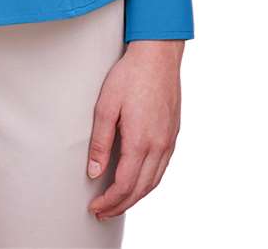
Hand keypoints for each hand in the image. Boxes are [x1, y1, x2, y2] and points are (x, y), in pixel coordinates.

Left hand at [85, 39, 183, 220]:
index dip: (109, 201)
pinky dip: (149, 182)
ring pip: (154, 181)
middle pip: (140, 189)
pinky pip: (163, 167)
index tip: (96, 207)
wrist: (158, 54)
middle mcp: (159, 145)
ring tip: (119, 203)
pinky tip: (139, 181)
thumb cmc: (130, 75)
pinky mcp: (173, 133)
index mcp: (140, 141)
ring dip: (136, 197)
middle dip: (121, 205)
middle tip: (103, 212)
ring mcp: (169, 140)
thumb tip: (93, 172)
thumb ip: (100, 141)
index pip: (124, 185)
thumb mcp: (105, 106)